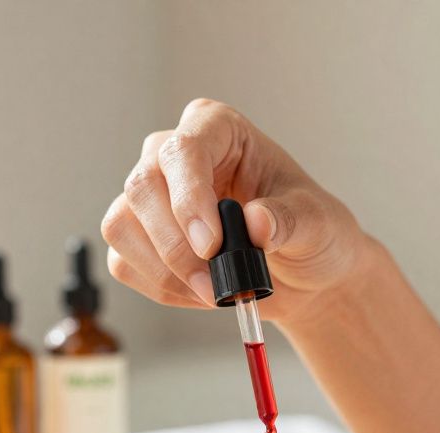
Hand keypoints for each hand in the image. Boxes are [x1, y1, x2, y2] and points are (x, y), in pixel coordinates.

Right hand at [101, 98, 377, 325]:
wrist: (304, 273)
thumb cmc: (312, 233)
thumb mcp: (318, 224)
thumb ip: (290, 220)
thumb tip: (257, 221)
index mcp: (219, 130)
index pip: (184, 149)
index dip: (189, 198)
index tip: (211, 245)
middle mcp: (174, 155)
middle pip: (142, 186)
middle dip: (175, 245)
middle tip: (215, 284)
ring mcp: (151, 195)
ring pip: (122, 225)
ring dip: (165, 271)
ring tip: (215, 293)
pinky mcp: (138, 236)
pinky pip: (123, 261)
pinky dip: (160, 287)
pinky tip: (201, 294)